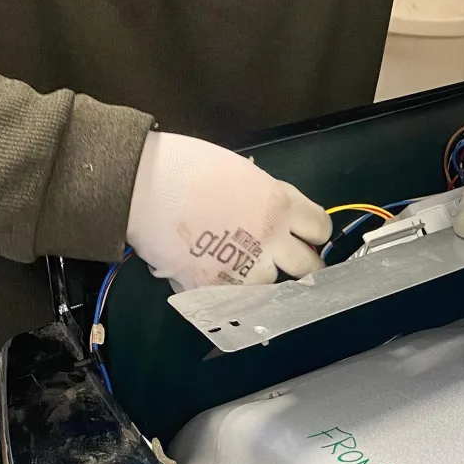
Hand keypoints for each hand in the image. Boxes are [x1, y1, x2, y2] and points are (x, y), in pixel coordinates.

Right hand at [126, 132, 330, 290]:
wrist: (143, 186)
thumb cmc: (187, 166)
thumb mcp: (242, 175)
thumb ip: (264, 199)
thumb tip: (270, 213)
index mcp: (280, 204)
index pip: (320, 228)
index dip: (312, 232)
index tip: (302, 235)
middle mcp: (271, 239)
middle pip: (308, 266)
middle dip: (299, 264)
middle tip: (283, 261)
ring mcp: (246, 267)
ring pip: (270, 284)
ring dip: (258, 277)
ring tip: (235, 263)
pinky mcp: (217, 288)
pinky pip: (233, 298)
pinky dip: (225, 290)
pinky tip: (210, 273)